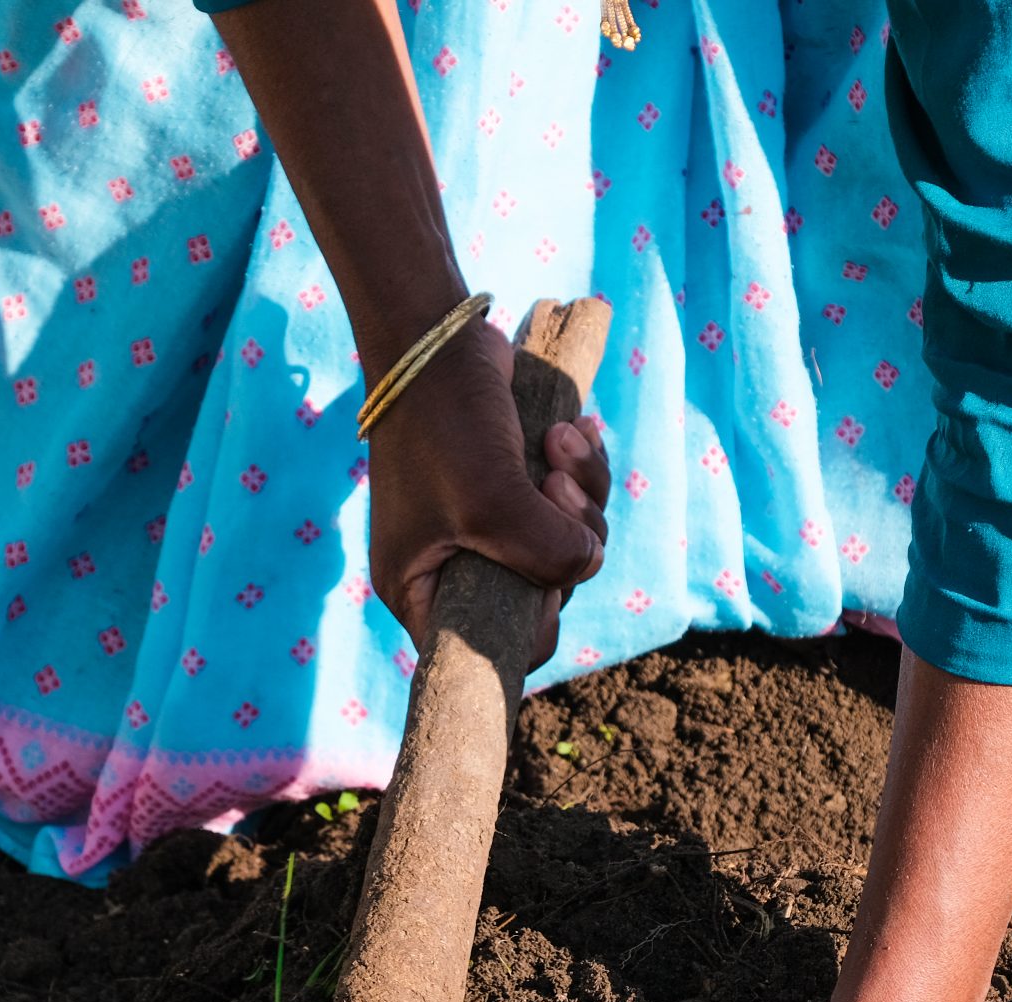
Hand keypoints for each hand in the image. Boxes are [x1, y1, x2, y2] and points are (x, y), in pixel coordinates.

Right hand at [366, 316, 610, 667]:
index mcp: (421, 592)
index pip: (491, 652)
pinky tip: (573, 430)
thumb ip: (547, 555)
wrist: (437, 339)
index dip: (532, 624)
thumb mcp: (492, 501)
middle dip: (567, 539)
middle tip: (553, 487)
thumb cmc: (445, 424)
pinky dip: (583, 470)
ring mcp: (488, 528)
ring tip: (560, 443)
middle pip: (546, 593)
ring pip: (570, 543)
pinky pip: (574, 504)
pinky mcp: (516, 490)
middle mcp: (455, 568)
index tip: (544, 582)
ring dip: (583, 493)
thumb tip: (589, 563)